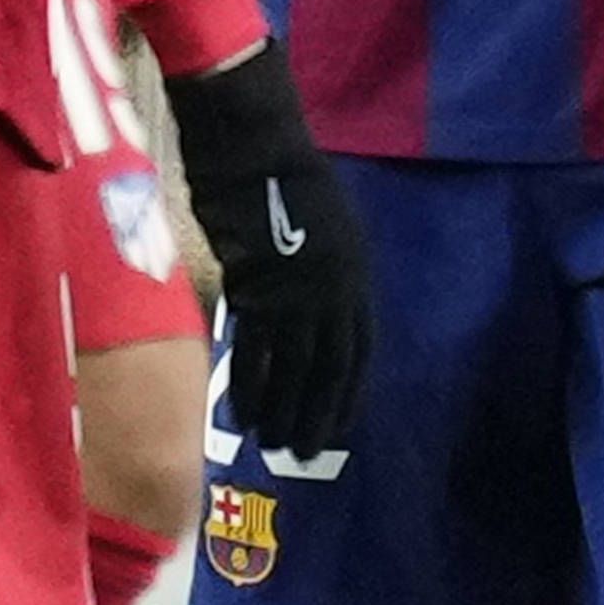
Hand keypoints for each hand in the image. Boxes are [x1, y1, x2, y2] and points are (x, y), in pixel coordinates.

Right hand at [160, 40, 374, 464]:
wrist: (255, 152)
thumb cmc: (290, 183)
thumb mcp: (332, 232)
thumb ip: (328, 277)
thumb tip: (314, 318)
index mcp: (357, 279)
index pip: (360, 351)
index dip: (350, 392)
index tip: (340, 425)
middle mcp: (334, 294)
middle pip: (330, 369)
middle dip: (319, 413)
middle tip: (307, 452)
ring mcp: (295, 296)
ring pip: (292, 369)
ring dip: (284, 411)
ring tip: (275, 444)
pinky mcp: (254, 293)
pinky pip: (253, 353)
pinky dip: (249, 388)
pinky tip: (243, 417)